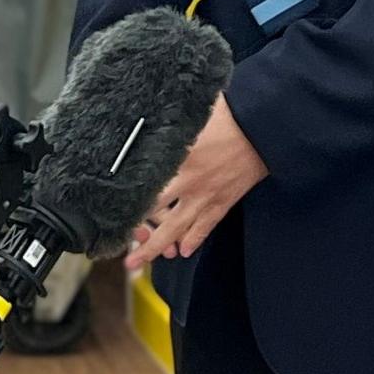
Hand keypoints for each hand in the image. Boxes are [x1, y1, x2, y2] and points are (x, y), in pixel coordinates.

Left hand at [126, 97, 265, 267]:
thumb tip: (150, 110)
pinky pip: (206, 227)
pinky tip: (184, 250)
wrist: (266, 128)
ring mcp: (207, 195)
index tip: (106, 210)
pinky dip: (194, 239)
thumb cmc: (231, 113)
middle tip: (118, 250)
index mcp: (178, 158)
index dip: (126, 201)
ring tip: (138, 263)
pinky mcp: (225, 201)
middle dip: (137, 236)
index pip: (146, 187)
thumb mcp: (194, 113)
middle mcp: (189, 182)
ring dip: (158, 248)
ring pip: (178, 229)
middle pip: (157, 216)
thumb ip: (171, 121)